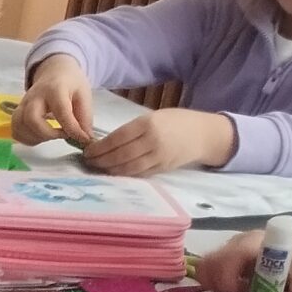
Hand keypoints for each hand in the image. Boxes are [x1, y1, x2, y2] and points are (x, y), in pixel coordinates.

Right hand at [13, 54, 94, 146]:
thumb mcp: (84, 95)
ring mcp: (23, 104)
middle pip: (31, 119)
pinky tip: (40, 136)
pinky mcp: (17, 112)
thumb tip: (86, 139)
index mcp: (55, 89)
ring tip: (52, 136)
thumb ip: (85, 117)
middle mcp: (34, 96)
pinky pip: (15, 130)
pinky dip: (26, 138)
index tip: (82, 138)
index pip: (61, 111)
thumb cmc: (70, 84)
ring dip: (36, 137)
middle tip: (62, 135)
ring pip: (20, 126)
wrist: (55, 72)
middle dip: (47, 134)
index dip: (71, 128)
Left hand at [82, 108, 236, 177]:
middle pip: (120, 155)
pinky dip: (124, 174)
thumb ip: (131, 129)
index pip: (117, 138)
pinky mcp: (163, 168)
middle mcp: (153, 141)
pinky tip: (113, 173)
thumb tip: (105, 142)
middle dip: (100, 160)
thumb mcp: (153, 117)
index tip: (87, 151)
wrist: (204, 134)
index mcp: (148, 124)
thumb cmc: (175, 121)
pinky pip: (139, 173)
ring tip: (97, 168)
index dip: (99, 147)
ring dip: (109, 170)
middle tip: (87, 162)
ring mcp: (159, 157)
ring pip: (128, 167)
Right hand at [195, 228, 291, 291]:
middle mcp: (236, 242)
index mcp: (254, 243)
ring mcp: (228, 248)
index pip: (228, 257)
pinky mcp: (225, 255)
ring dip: (213, 284)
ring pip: (205, 265)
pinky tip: (234, 289)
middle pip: (209, 261)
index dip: (226, 278)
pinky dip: (215, 282)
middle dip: (216, 284)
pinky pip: (209, 268)